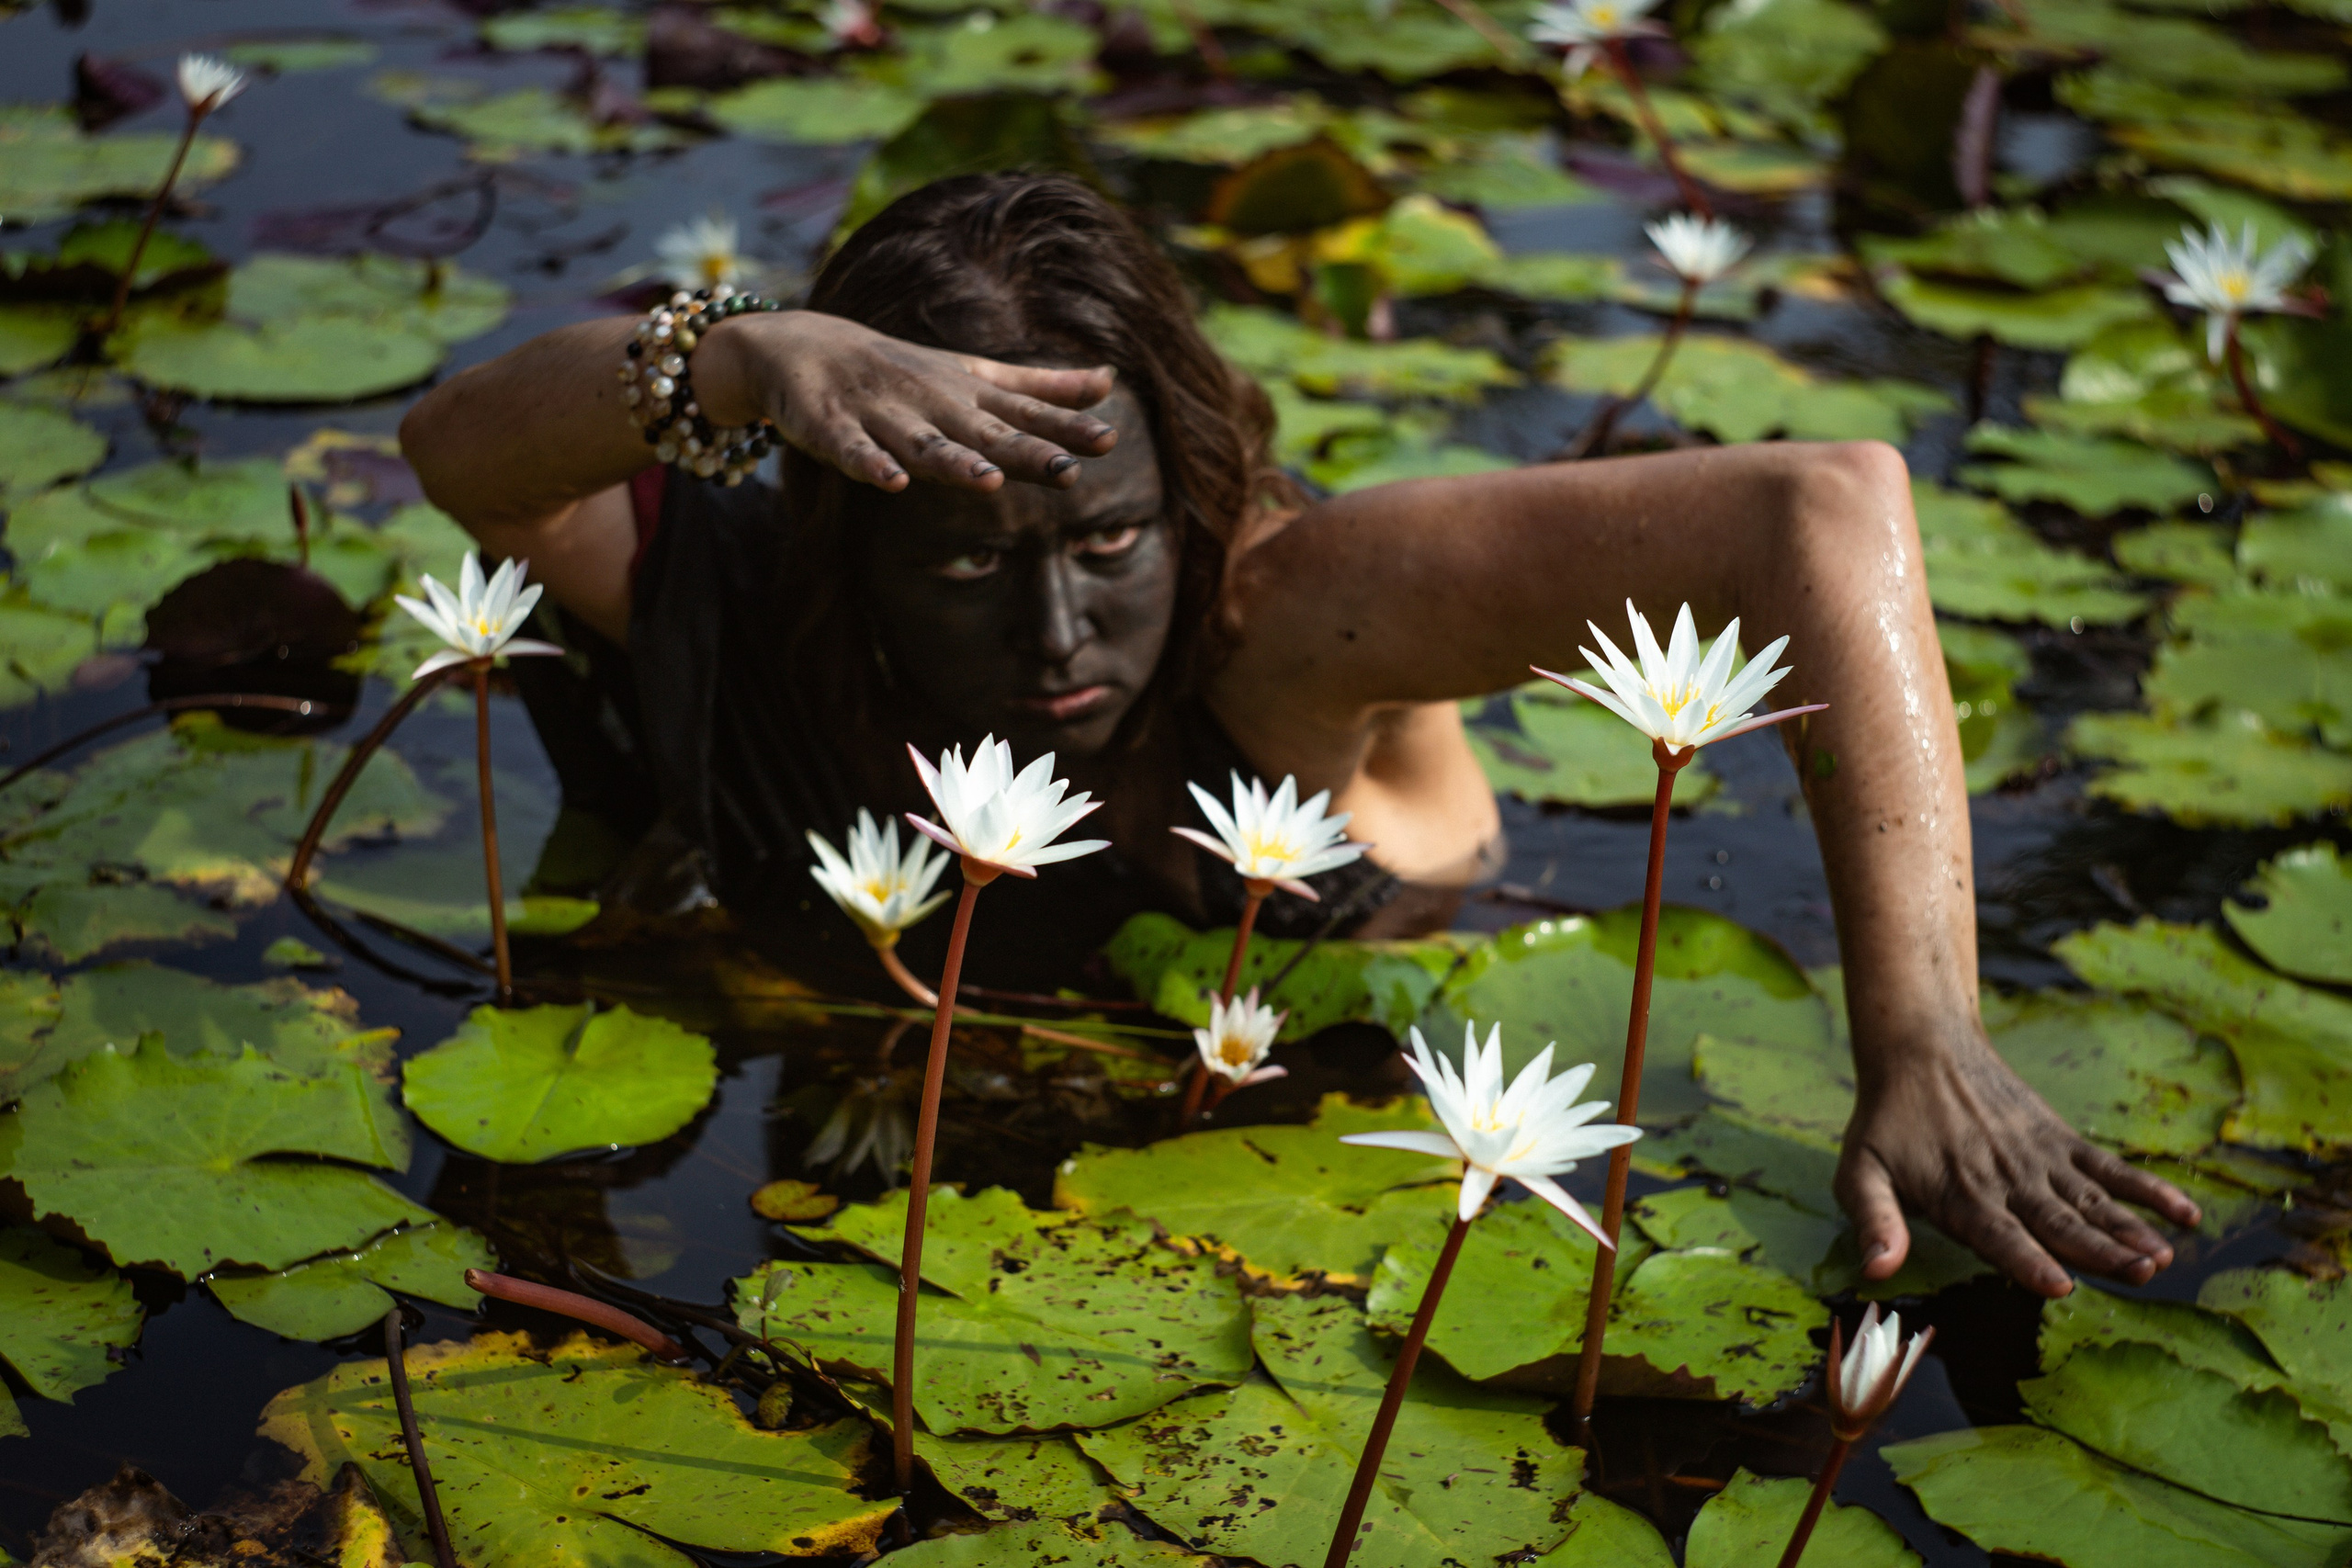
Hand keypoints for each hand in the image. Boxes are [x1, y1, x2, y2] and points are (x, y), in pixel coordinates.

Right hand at [695, 308, 1119, 492]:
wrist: (799, 344)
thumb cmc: (901, 371)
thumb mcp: (974, 376)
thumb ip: (1041, 388)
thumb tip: (1110, 382)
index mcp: (965, 394)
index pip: (1022, 414)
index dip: (1063, 428)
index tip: (1108, 442)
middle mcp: (929, 402)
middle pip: (982, 432)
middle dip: (1024, 451)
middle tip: (1067, 471)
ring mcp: (879, 412)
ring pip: (920, 443)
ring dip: (953, 461)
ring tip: (988, 482)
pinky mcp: (828, 424)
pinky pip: (850, 449)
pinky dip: (869, 464)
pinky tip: (891, 483)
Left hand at [1835, 1028, 2201, 1295]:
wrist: (1921, 1048)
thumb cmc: (1887, 1122)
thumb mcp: (1859, 1171)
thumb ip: (1873, 1220)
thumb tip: (1875, 1270)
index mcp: (1961, 1196)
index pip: (1999, 1236)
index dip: (2027, 1260)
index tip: (2059, 1284)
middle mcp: (2007, 1181)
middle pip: (2059, 1223)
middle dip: (2100, 1252)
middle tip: (2140, 1274)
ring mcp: (2039, 1159)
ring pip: (2092, 1201)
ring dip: (2129, 1230)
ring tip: (2162, 1257)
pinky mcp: (2060, 1141)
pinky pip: (2110, 1168)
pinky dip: (2148, 1190)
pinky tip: (2185, 1214)